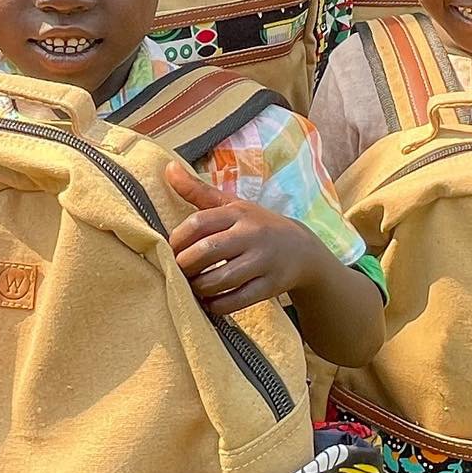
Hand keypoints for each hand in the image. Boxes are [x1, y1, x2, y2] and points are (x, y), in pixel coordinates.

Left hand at [164, 158, 318, 314]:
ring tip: (191, 286)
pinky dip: (216, 305)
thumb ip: (198, 191)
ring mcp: (263, 261)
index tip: (170, 250)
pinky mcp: (270, 286)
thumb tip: (168, 168)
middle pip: (207, 251)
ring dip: (198, 287)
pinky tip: (208, 301)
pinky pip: (236, 301)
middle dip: (184, 265)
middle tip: (178, 271)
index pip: (199, 222)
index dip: (177, 239)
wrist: (303, 251)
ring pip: (220, 279)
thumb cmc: (257, 226)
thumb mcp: (231, 205)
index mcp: (239, 213)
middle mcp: (252, 234)